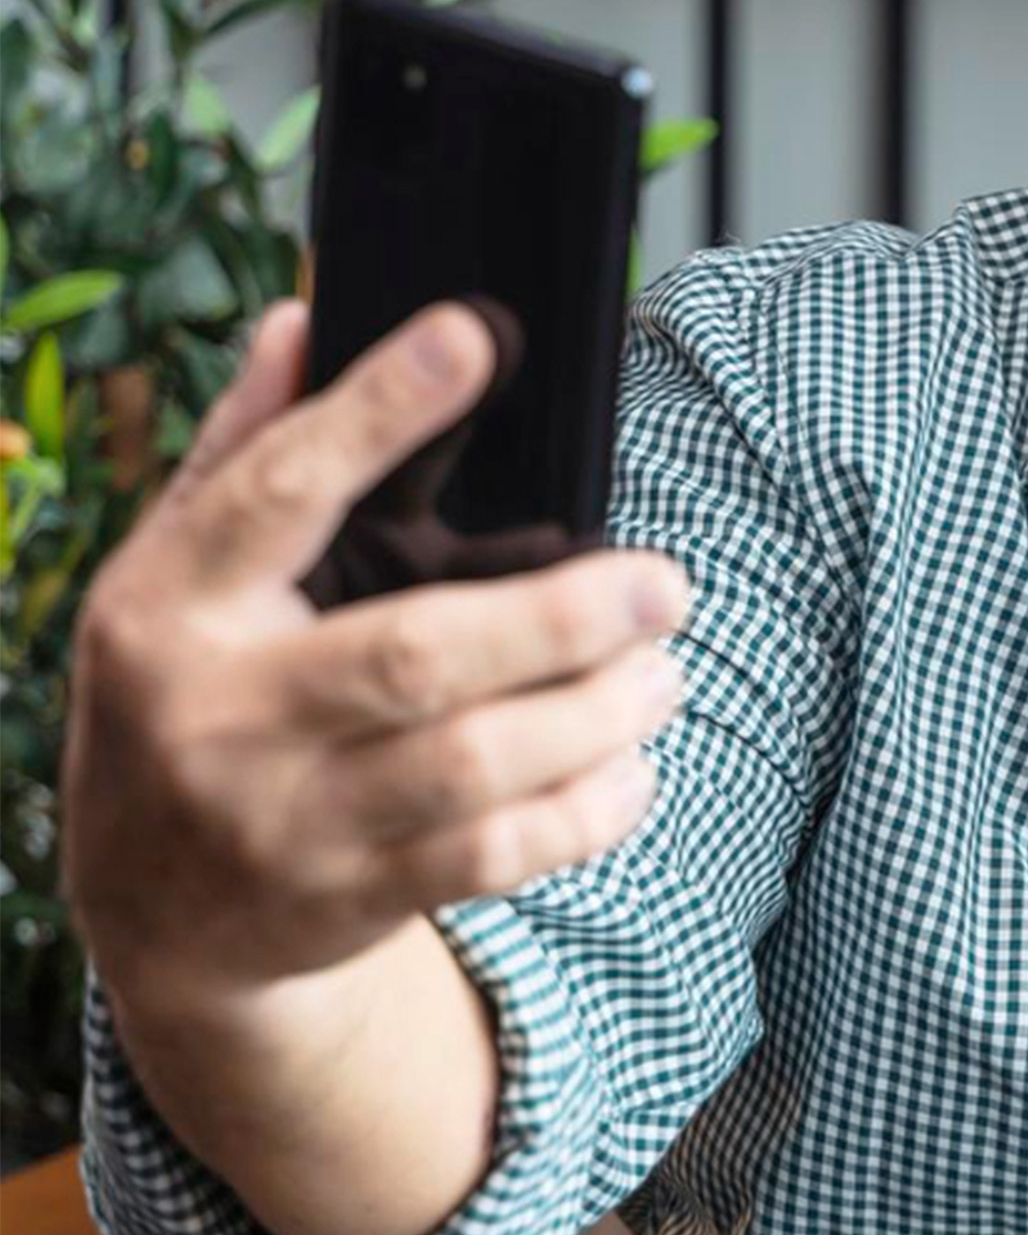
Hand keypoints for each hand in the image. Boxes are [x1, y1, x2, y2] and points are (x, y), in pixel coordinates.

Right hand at [60, 296, 692, 1018]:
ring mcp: (282, 818)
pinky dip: (584, 812)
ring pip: (470, 766)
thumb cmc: (190, 697)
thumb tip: (313, 317)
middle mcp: (218, 716)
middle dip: (560, 619)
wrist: (156, 916)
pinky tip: (632, 767)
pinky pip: (490, 857)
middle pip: (412, 657)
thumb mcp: (182, 575)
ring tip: (662, 673)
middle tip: (663, 583)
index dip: (377, 412)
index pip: (276, 491)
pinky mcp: (346, 898)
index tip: (474, 337)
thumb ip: (250, 449)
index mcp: (170, 605)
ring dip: (595, 715)